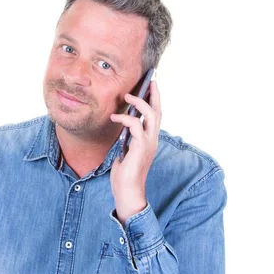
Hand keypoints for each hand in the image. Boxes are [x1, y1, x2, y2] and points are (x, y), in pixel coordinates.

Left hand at [109, 80, 161, 224]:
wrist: (127, 191)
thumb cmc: (125, 174)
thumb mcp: (126, 151)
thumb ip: (128, 138)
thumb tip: (122, 124)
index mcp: (150, 140)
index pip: (156, 116)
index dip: (155, 100)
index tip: (151, 86)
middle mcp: (153, 140)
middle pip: (159, 111)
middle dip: (154, 95)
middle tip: (149, 81)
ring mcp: (149, 144)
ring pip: (151, 115)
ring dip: (140, 103)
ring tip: (128, 96)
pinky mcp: (140, 148)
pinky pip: (136, 126)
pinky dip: (126, 119)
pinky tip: (115, 118)